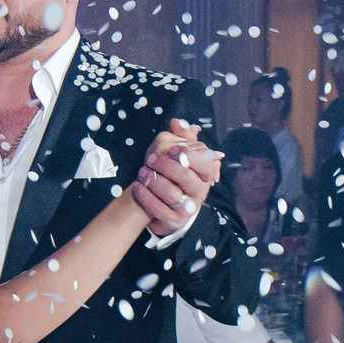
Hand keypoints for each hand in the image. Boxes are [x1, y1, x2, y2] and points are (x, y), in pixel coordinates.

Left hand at [135, 123, 217, 237]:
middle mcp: (200, 192)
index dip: (190, 156)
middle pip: (187, 178)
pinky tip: (137, 186)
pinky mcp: (174, 221)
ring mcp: (188, 208)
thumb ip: (181, 137)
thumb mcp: (178, 154)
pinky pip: (159, 209)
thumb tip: (176, 122)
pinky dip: (146, 196)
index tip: (173, 149)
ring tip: (141, 172)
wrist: (162, 205)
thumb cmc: (171, 175)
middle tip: (150, 159)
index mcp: (204, 175)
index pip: (205, 164)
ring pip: (171, 193)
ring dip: (154, 181)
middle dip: (167, 166)